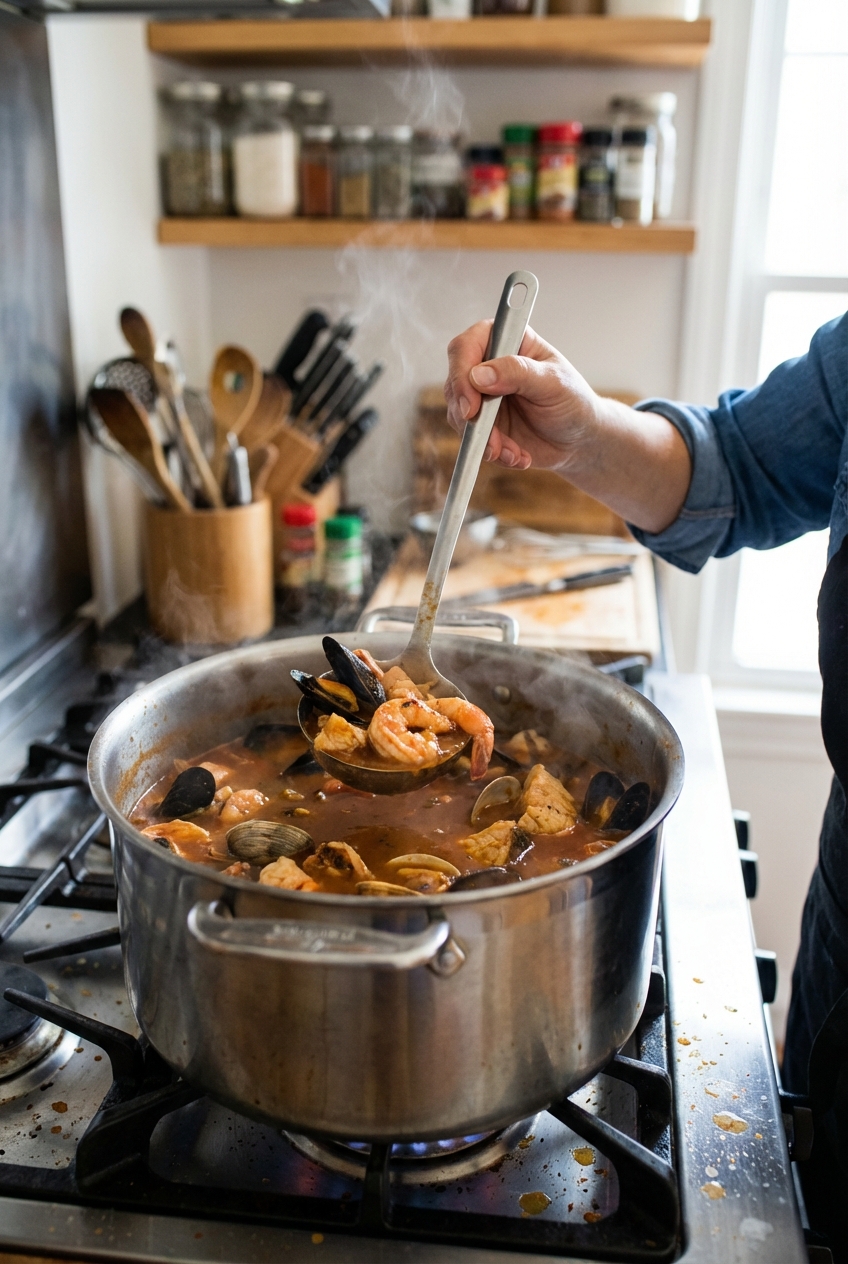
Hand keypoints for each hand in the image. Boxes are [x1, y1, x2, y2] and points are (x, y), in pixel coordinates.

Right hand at [444, 322, 600, 472]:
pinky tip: (518, 457)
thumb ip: (518, 373)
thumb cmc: (572, 401)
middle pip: (455, 383)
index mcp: (506, 341)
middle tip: (491, 442)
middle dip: (470, 417)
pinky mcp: (480, 423)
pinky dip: (493, 452)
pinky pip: (470, 438)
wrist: (579, 439)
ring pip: (459, 415)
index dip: (462, 374)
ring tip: (514, 453)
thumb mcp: (552, 383)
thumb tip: (479, 375)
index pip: (466, 347)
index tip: (472, 406)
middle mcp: (487, 365)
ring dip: (484, 440)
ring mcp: (481, 395)